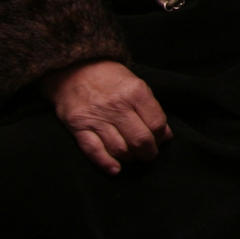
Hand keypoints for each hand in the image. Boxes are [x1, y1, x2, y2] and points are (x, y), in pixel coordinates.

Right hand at [40, 61, 171, 175]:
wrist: (74, 69)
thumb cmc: (110, 79)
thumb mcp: (136, 85)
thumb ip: (151, 109)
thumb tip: (165, 135)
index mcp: (135, 93)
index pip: (156, 124)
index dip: (161, 137)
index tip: (159, 140)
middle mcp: (117, 106)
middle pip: (140, 140)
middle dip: (148, 153)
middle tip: (148, 154)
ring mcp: (96, 117)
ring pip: (119, 149)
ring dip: (129, 159)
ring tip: (132, 157)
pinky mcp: (78, 126)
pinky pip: (93, 151)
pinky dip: (106, 163)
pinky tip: (115, 169)